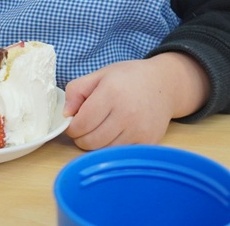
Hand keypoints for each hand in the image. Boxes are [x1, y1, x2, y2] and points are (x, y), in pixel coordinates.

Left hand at [62, 53, 207, 149]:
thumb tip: (66, 115)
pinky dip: (112, 148)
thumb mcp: (100, 75)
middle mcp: (127, 113)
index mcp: (111, 93)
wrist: (164, 84)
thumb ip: (76, 91)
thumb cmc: (129, 78)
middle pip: (90, 141)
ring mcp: (139, 130)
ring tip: (100, 130)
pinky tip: (115, 134)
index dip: (72, 127)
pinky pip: (120, 154)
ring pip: (103, 151)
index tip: (74, 122)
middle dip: (81, 137)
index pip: (81, 124)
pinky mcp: (148, 142)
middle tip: (85, 128)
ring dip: (96, 145)